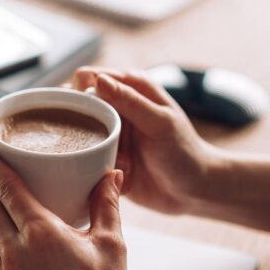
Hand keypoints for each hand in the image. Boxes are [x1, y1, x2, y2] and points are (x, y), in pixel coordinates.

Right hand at [72, 68, 221, 214]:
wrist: (192, 191)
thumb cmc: (184, 152)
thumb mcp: (160, 123)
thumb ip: (130, 101)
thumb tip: (99, 79)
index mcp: (130, 88)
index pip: (87, 78)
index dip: (78, 93)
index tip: (85, 115)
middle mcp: (115, 107)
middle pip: (76, 107)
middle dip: (81, 128)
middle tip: (104, 144)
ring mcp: (108, 133)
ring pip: (76, 136)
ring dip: (90, 152)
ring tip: (118, 162)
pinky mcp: (103, 157)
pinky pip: (83, 159)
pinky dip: (93, 168)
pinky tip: (117, 175)